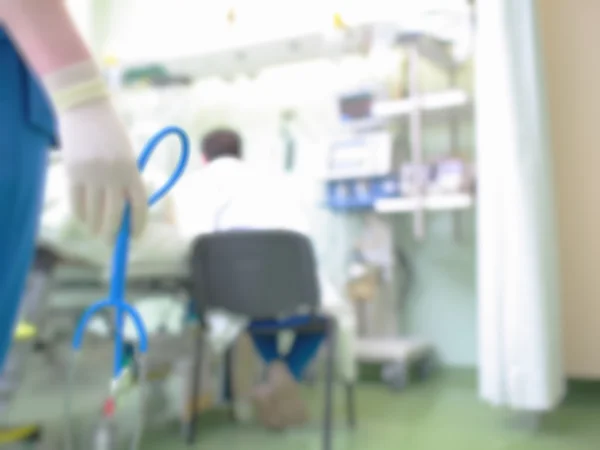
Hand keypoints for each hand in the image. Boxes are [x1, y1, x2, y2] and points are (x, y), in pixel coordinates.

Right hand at [58, 98, 147, 239]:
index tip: (134, 237)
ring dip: (96, 228)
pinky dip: (81, 216)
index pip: (139, 206)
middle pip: (115, 216)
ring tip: (98, 231)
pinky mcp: (72, 173)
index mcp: (132, 170)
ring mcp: (91, 174)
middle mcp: (113, 174)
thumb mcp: (127, 157)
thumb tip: (125, 215)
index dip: (138, 226)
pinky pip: (76, 204)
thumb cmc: (111, 135)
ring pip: (94, 214)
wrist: (86, 108)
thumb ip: (127, 182)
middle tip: (112, 243)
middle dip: (114, 235)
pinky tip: (85, 219)